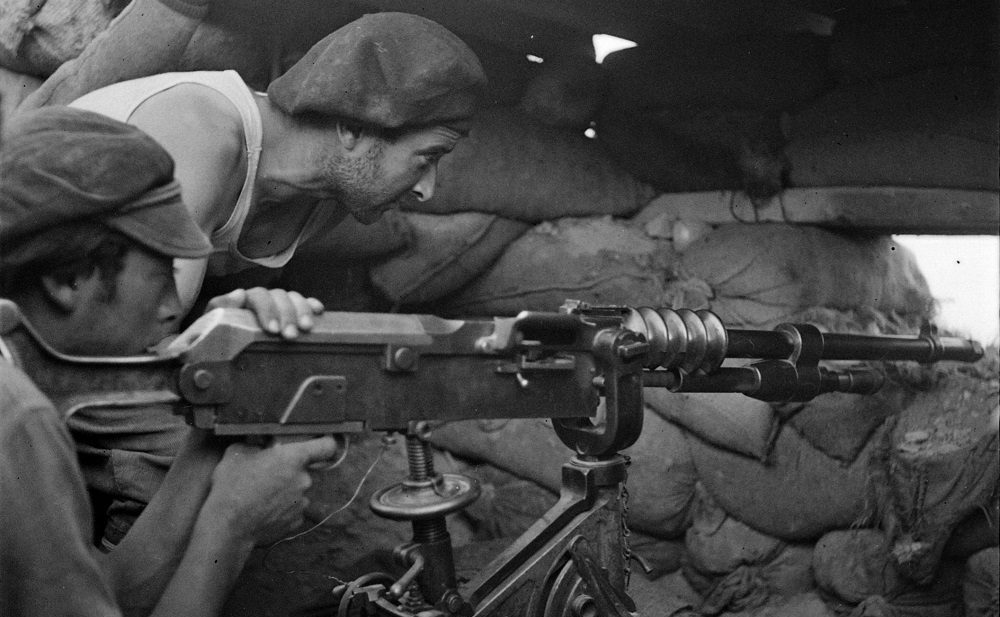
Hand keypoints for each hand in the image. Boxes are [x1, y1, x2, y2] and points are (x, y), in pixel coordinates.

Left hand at [205, 287, 323, 338]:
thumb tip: (240, 293)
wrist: (218, 350)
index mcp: (244, 299)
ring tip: (307, 328)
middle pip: (280, 296)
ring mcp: (278, 305)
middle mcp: (263, 299)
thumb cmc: (215, 337)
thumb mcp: (210, 322)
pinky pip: (303, 303)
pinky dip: (311, 305)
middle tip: (290, 336)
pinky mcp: (289, 314)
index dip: (268, 310)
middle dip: (287, 315)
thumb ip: (220, 307)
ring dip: (302, 311)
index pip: (259, 296)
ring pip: (293, 298)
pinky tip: (319, 311)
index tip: (272, 330)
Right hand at [205, 436, 339, 544]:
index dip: (325, 443)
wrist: (228, 527)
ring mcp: (302, 502)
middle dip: (287, 471)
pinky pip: (292, 509)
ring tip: (260, 497)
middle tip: (265, 475)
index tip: (321, 443)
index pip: (326, 446)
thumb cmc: (232, 486)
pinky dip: (281, 509)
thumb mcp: (236, 453)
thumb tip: (261, 446)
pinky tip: (263, 510)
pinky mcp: (296, 522)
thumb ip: (255, 445)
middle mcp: (304, 479)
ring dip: (284, 492)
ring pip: (296, 491)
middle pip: (303, 470)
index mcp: (293, 458)